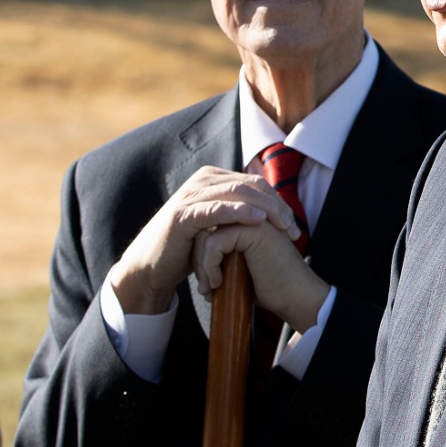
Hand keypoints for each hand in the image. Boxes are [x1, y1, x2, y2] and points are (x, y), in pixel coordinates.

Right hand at [108, 167, 300, 315]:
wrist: (152, 267)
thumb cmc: (187, 248)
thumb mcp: (216, 225)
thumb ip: (236, 212)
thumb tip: (269, 210)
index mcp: (213, 179)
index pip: (255, 183)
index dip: (278, 201)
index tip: (294, 226)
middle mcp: (203, 180)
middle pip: (251, 185)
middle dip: (276, 206)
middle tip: (293, 229)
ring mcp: (191, 194)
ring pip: (238, 193)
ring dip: (265, 209)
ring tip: (283, 226)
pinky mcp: (183, 213)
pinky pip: (217, 208)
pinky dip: (240, 212)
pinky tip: (258, 221)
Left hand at [194, 220, 329, 332]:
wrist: (293, 297)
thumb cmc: (268, 286)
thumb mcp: (238, 265)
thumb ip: (223, 252)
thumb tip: (191, 254)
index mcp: (247, 217)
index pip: (209, 225)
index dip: (201, 253)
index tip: (204, 281)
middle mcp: (250, 211)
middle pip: (204, 226)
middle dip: (198, 258)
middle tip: (204, 287)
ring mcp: (253, 217)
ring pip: (205, 233)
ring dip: (201, 264)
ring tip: (209, 288)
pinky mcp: (252, 228)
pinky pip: (214, 242)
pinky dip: (209, 265)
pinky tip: (218, 284)